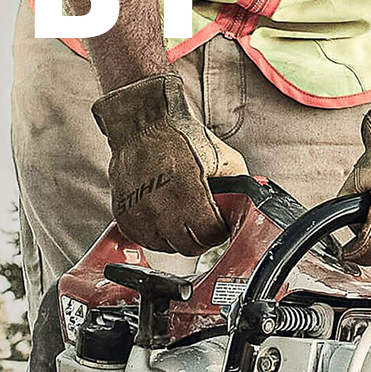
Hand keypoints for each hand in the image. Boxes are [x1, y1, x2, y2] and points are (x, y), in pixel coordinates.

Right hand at [91, 71, 242, 253]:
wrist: (141, 124)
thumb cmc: (180, 136)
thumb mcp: (223, 156)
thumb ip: (238, 185)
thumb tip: (246, 207)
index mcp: (187, 192)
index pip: (209, 236)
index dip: (219, 231)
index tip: (220, 225)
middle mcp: (160, 207)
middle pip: (189, 247)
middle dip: (202, 238)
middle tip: (204, 224)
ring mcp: (139, 213)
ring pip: (167, 247)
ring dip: (178, 237)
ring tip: (182, 217)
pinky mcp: (124, 216)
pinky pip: (145, 240)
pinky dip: (157, 234)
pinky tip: (164, 217)